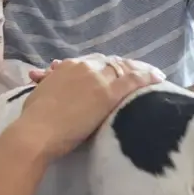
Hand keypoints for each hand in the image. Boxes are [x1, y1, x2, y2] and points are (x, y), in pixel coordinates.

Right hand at [11, 55, 164, 157]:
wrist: (37, 131)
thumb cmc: (34, 118)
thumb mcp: (40, 93)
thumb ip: (49, 83)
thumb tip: (46, 77)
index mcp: (68, 67)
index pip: (94, 63)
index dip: (106, 68)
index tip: (114, 73)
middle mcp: (84, 68)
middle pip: (111, 64)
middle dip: (124, 68)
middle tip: (136, 73)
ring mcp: (98, 79)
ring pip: (125, 69)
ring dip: (139, 71)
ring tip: (152, 75)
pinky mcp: (108, 93)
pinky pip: (134, 80)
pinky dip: (148, 77)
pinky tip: (159, 78)